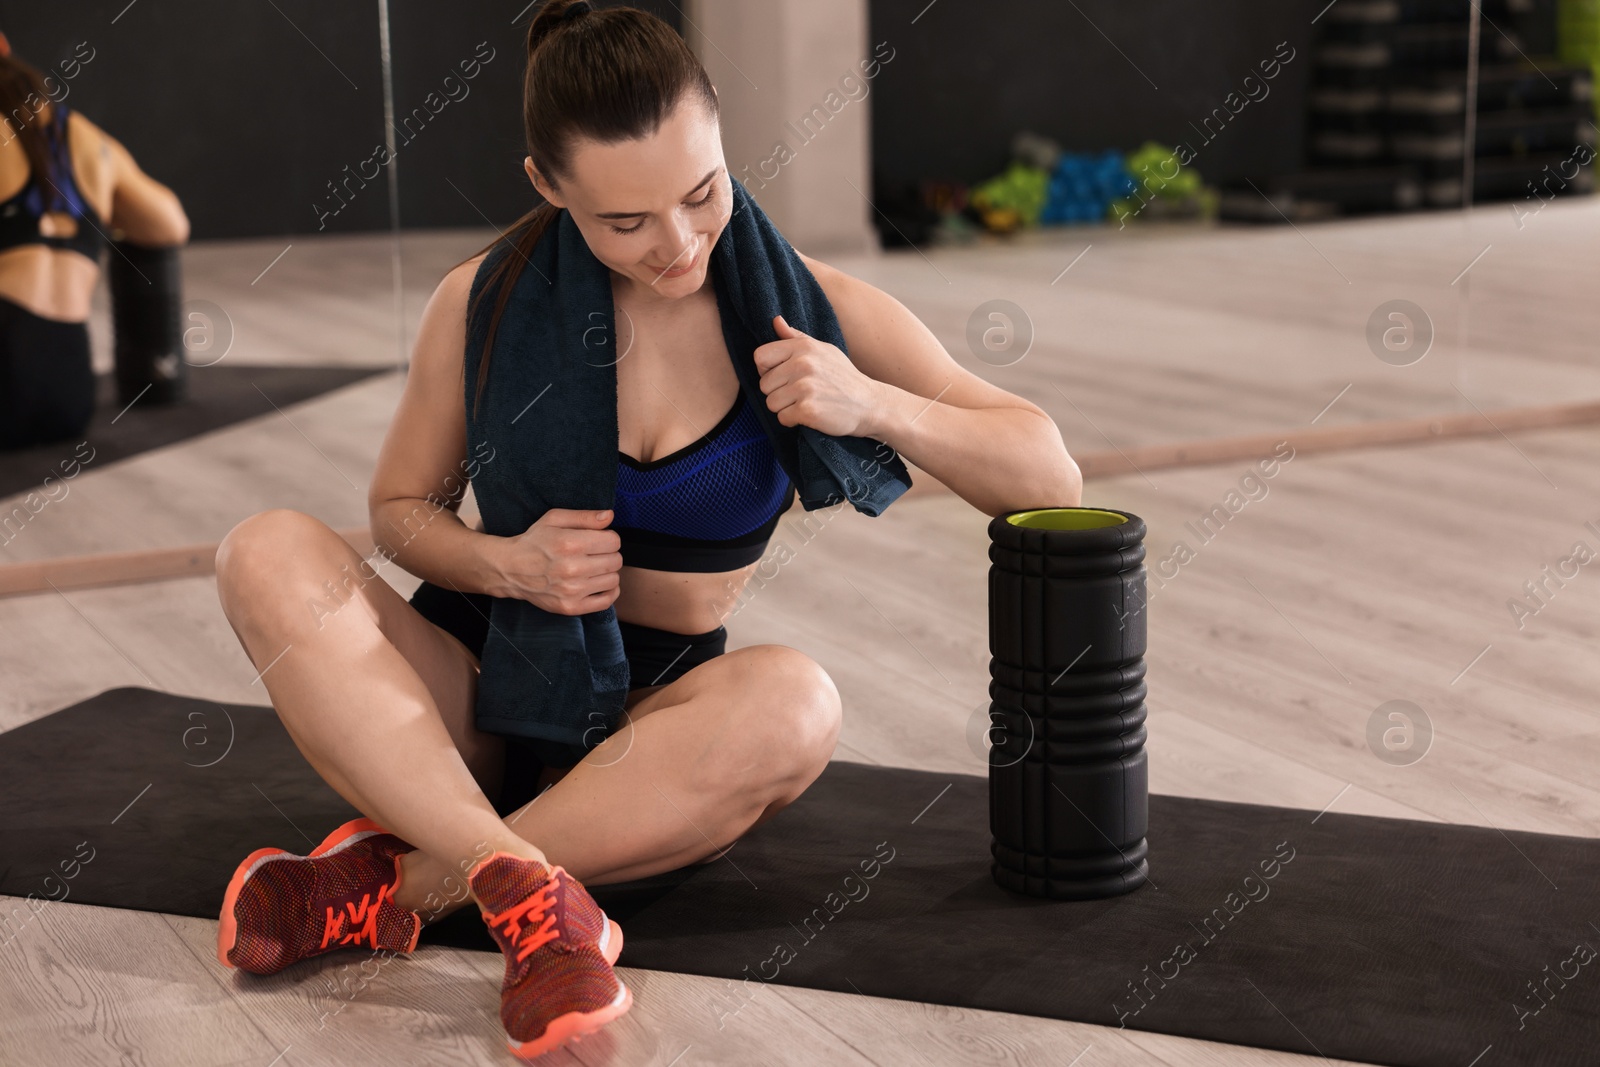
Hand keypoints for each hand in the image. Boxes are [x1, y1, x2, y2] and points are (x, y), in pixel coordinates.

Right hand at [493, 508, 621, 615]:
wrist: (510, 569)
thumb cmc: (534, 541)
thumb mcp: (554, 519)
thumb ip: (584, 516)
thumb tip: (610, 516)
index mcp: (569, 543)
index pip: (613, 541)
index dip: (608, 538)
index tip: (597, 539)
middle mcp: (572, 569)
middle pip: (615, 560)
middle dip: (608, 554)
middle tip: (594, 553)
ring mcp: (572, 591)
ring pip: (613, 580)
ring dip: (607, 572)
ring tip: (593, 568)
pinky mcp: (571, 607)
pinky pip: (606, 601)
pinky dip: (609, 592)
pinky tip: (599, 583)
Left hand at [754, 314, 881, 437]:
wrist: (869, 404)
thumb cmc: (843, 377)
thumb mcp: (823, 350)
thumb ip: (796, 337)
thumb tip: (775, 321)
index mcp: (803, 347)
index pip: (760, 357)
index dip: (766, 370)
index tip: (782, 377)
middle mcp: (802, 364)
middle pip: (764, 384)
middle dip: (778, 393)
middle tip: (800, 394)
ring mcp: (805, 387)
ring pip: (771, 403)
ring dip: (785, 408)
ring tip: (806, 403)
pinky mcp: (808, 410)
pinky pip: (783, 418)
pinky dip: (793, 421)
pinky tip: (810, 414)